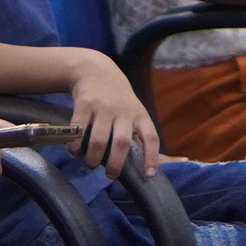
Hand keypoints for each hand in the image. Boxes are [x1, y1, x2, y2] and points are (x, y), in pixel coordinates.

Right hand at [67, 57, 161, 177]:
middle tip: (110, 176)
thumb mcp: (135, 110)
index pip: (151, 137)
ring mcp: (103, 107)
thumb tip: (170, 163)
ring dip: (92, 159)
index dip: (151, 157)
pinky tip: (74, 150)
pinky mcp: (85, 104)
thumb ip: (142, 135)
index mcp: (140, 115)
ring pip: (98, 141)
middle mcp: (123, 111)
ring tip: (90, 163)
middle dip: (115, 164)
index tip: (149, 175)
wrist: (95, 69)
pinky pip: (78, 131)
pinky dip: (74, 146)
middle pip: (122, 143)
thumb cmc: (119, 99)